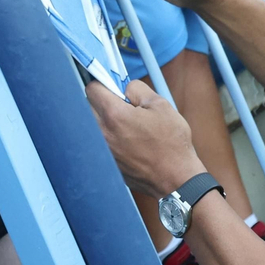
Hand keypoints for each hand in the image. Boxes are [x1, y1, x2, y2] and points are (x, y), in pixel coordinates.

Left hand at [86, 79, 204, 198]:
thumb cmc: (172, 144)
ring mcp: (103, 151)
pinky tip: (129, 144)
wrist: (176, 180)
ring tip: (128, 128)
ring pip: (93, 127)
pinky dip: (110, 140)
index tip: (114, 88)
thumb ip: (137, 89)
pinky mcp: (107, 164)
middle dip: (102, 103)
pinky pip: (101, 144)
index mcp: (114, 115)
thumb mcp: (160, 105)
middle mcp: (102, 133)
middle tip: (123, 107)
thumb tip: (125, 88)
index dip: (104, 84)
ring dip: (105, 122)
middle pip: (88, 107)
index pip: (92, 89)